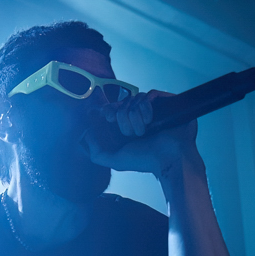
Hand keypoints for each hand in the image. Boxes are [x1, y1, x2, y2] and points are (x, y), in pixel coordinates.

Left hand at [83, 90, 198, 177]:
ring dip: (135, 116)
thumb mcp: (115, 160)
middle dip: (123, 119)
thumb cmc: (145, 160)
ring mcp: (154, 109)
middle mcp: (141, 117)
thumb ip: (97, 153)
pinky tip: (149, 120)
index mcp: (129, 127)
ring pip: (135, 99)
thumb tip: (85, 136)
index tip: (108, 118)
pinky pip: (148, 95)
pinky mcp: (165, 102)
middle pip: (122, 104)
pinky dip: (145, 107)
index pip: (113, 109)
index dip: (108, 110)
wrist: (169, 158)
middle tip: (131, 133)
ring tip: (143, 131)